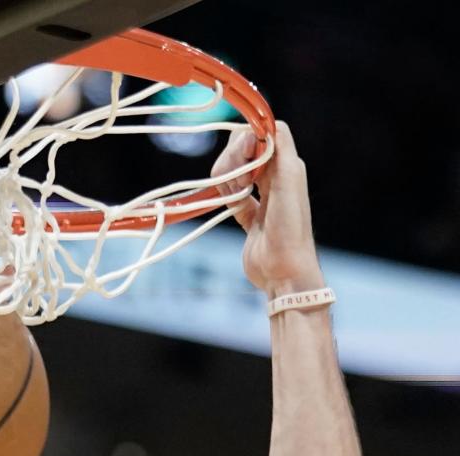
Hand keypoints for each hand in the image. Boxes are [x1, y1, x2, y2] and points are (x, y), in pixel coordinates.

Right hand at [212, 121, 324, 297]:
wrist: (284, 272)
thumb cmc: (290, 228)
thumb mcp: (289, 181)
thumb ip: (279, 149)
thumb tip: (265, 125)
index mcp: (287, 165)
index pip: (262, 131)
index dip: (247, 139)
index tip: (245, 160)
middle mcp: (275, 176)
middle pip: (243, 147)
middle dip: (233, 160)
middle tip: (242, 185)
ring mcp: (261, 195)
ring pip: (234, 169)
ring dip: (227, 179)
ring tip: (237, 197)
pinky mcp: (248, 215)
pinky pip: (230, 194)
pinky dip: (225, 196)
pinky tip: (232, 206)